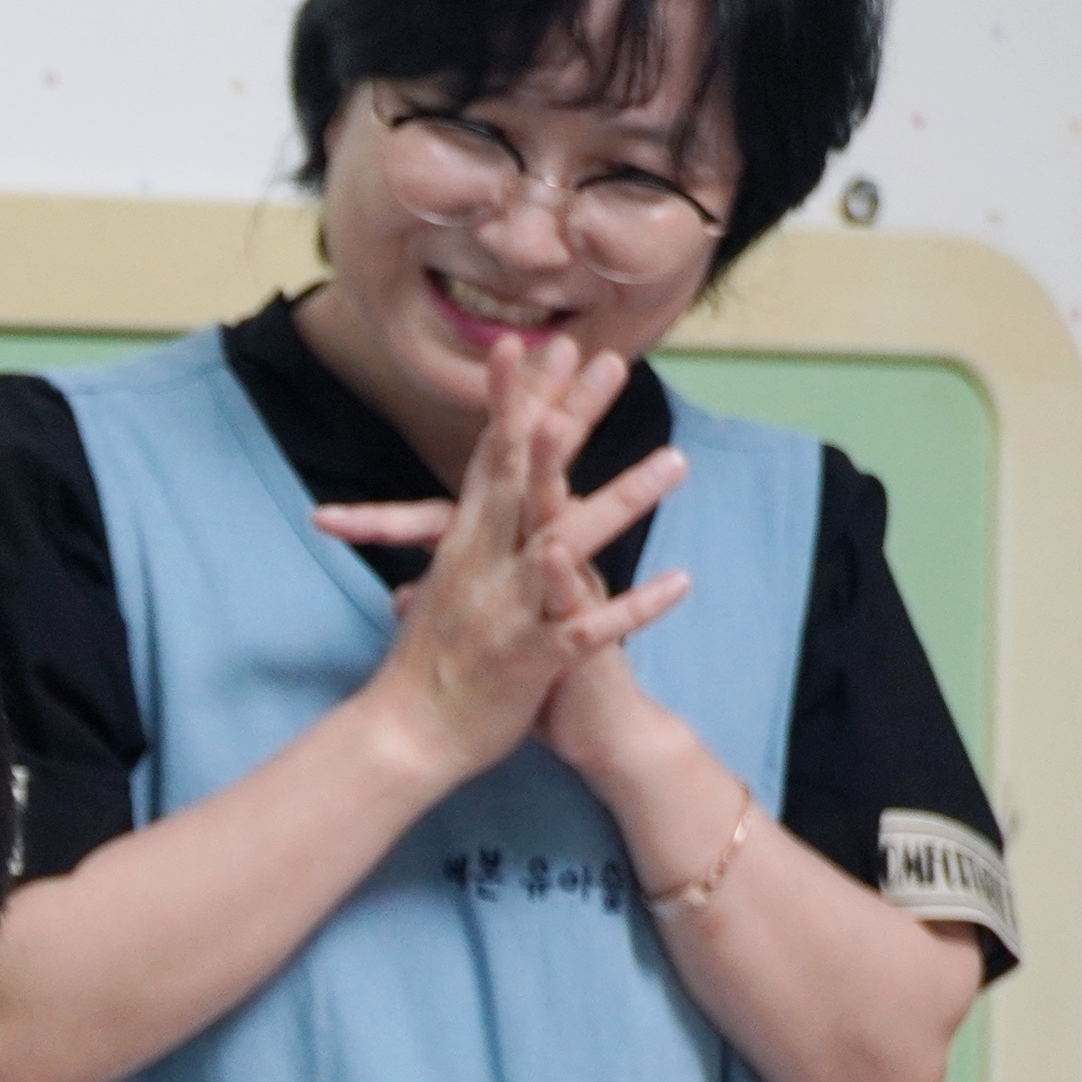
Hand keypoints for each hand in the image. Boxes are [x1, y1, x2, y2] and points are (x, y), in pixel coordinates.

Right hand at [315, 334, 691, 790]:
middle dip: (571, 416)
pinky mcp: (533, 657)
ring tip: (676, 461)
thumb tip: (467, 521)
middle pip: (532, 476)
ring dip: (624, 499)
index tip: (544, 345)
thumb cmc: (423, 667)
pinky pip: (592, 628)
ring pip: (570, 543)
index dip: (521, 397)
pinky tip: (680, 583)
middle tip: (609, 362)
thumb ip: (460, 550)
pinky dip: (636, 606)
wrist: (402, 736)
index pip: (494, 454)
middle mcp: (484, 564)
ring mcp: (510, 609)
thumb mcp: (439, 592)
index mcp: (463, 544)